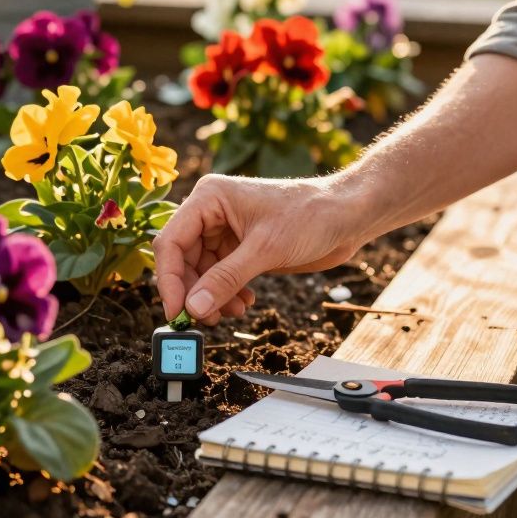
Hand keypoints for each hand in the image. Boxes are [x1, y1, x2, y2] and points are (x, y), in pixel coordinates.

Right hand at [154, 174, 369, 324]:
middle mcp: (211, 212)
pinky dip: (227, 293)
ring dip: (212, 296)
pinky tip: (244, 302)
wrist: (346, 215)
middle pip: (182, 260)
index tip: (177, 312)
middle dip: (193, 292)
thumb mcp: (265, 249)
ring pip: (200, 272)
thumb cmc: (311, 215)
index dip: (169, 280)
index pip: (171, 242)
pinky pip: (220, 275)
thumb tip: (193, 308)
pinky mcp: (241, 247)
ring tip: (234, 311)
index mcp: (209, 198)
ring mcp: (225, 230)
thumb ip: (226, 279)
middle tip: (206, 319)